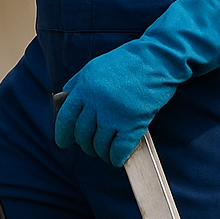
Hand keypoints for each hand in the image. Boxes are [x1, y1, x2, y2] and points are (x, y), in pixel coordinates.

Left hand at [53, 43, 178, 166]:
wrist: (156, 60)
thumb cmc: (126, 62)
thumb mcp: (94, 67)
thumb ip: (78, 84)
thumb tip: (64, 99)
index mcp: (84, 88)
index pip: (66, 118)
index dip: (63, 135)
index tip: (64, 143)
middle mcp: (96, 103)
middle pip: (82, 134)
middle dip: (85, 145)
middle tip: (90, 147)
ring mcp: (114, 114)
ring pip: (100, 145)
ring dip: (101, 153)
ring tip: (105, 152)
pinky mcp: (133, 123)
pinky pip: (119, 149)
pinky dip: (116, 158)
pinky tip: (117, 159)